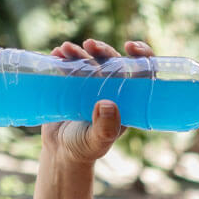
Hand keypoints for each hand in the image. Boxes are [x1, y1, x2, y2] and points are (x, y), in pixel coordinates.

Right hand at [41, 39, 155, 163]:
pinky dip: (64, 56)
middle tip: (90, 45)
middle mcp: (111, 89)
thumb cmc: (84, 149)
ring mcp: (91, 85)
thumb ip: (105, 128)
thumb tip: (107, 104)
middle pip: (113, 61)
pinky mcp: (72, 84)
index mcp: (126, 100)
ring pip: (90, 60)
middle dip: (103, 50)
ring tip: (65, 50)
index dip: (142, 55)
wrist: (60, 152)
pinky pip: (70, 65)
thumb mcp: (97, 141)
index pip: (142, 72)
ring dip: (79, 51)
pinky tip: (56, 54)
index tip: (131, 47)